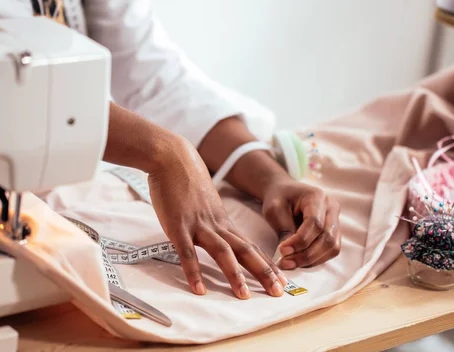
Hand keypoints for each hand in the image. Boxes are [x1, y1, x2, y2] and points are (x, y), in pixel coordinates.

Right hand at [147, 135, 286, 298]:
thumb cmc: (187, 180)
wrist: (172, 157)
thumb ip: (212, 221)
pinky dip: (194, 272)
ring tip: (244, 296)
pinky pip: (187, 253)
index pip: (251, 246)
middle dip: (263, 272)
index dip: (267, 263)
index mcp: (224, 221)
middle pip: (246, 251)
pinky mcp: (178, 226)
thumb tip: (217, 236)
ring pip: (222, 252)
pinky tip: (199, 289)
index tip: (282, 279)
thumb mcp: (207, 202)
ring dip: (235, 274)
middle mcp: (217, 225)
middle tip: (279, 292)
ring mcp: (198, 225)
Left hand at [262, 174, 341, 268]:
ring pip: (332, 247)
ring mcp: (336, 220)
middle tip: (285, 262)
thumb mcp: (275, 209)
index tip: (282, 251)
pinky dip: (316, 259)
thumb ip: (284, 229)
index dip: (300, 241)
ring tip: (290, 263)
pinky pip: (331, 250)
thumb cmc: (279, 198)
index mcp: (317, 196)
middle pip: (327, 237)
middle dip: (306, 254)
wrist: (284, 192)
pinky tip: (299, 261)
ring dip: (312, 260)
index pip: (315, 223)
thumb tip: (289, 254)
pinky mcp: (334, 231)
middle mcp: (331, 207)